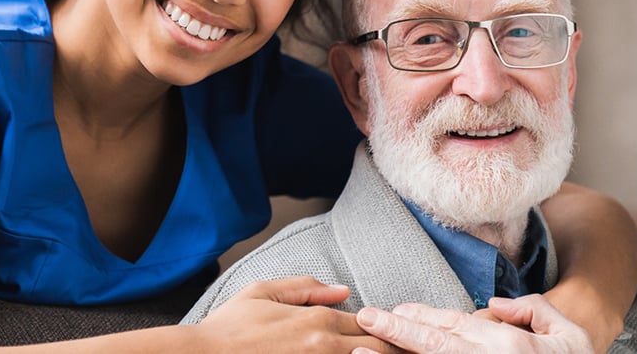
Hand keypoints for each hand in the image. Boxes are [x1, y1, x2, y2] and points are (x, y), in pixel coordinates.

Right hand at [197, 276, 403, 353]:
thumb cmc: (228, 329)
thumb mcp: (263, 292)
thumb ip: (306, 288)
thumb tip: (341, 290)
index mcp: (317, 319)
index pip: (369, 323)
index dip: (385, 328)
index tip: (395, 333)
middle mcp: (326, 346)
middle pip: (379, 350)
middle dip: (394, 349)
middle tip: (408, 349)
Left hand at [353, 295, 592, 353]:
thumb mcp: (568, 335)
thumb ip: (533, 310)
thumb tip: (496, 306)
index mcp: (508, 346)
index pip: (455, 326)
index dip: (420, 318)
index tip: (391, 312)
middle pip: (435, 345)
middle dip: (397, 331)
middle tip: (365, 319)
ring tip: (359, 353)